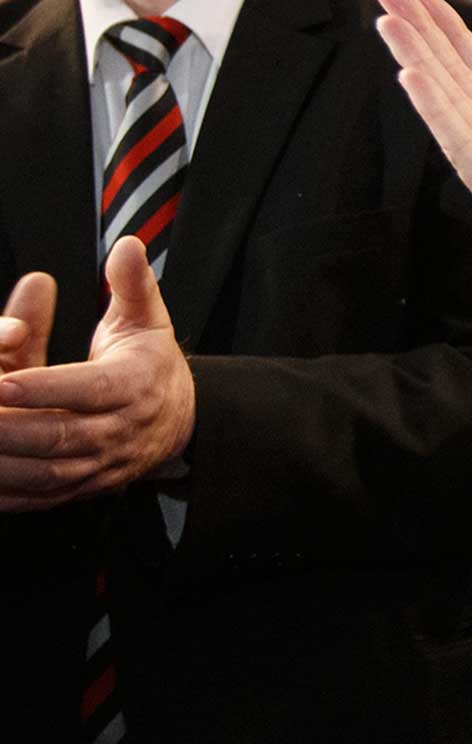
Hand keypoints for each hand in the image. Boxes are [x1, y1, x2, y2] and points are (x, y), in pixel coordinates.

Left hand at [0, 238, 194, 509]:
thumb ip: (132, 285)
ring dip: (4, 462)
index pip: (90, 389)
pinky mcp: (83, 487)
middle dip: (9, 428)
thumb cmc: (150, 365)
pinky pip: (40, 497)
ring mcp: (101, 465)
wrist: (182, 424)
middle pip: (61, 436)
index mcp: (136, 385)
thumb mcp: (146, 320)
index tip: (1, 380)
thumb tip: (127, 246)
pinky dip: (7, 493)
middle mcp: (120, 430)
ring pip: (47, 472)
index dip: (45, 388)